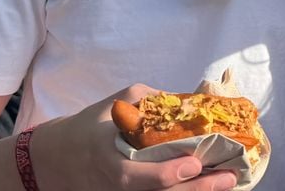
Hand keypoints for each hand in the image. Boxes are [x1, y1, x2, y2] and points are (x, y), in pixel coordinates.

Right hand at [36, 85, 236, 190]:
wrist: (55, 160)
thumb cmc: (89, 127)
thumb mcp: (115, 104)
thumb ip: (150, 103)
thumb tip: (188, 102)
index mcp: (107, 157)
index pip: (136, 175)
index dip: (166, 173)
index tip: (194, 164)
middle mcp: (115, 185)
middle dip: (197, 189)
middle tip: (229, 177)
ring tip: (227, 182)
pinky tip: (206, 188)